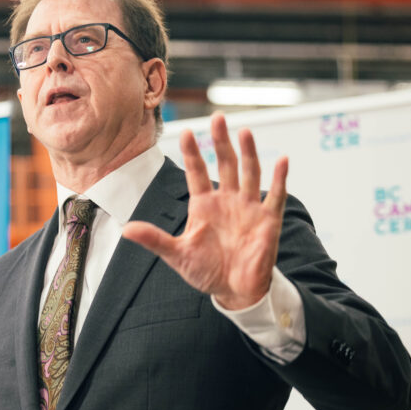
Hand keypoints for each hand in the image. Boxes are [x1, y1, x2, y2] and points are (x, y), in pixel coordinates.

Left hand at [122, 112, 287, 309]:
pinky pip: (275, 196)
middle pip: (225, 164)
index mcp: (203, 205)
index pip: (196, 172)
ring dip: (248, 152)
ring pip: (249, 173)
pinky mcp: (267, 220)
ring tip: (245, 131)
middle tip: (218, 118)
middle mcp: (226, 200)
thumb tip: (127, 230)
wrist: (234, 291)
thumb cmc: (205, 271)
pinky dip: (280, 179)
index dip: (192, 153)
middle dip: (221, 141)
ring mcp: (248, 208)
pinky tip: (283, 161)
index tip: (186, 132)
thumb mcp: (176, 254)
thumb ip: (155, 239)